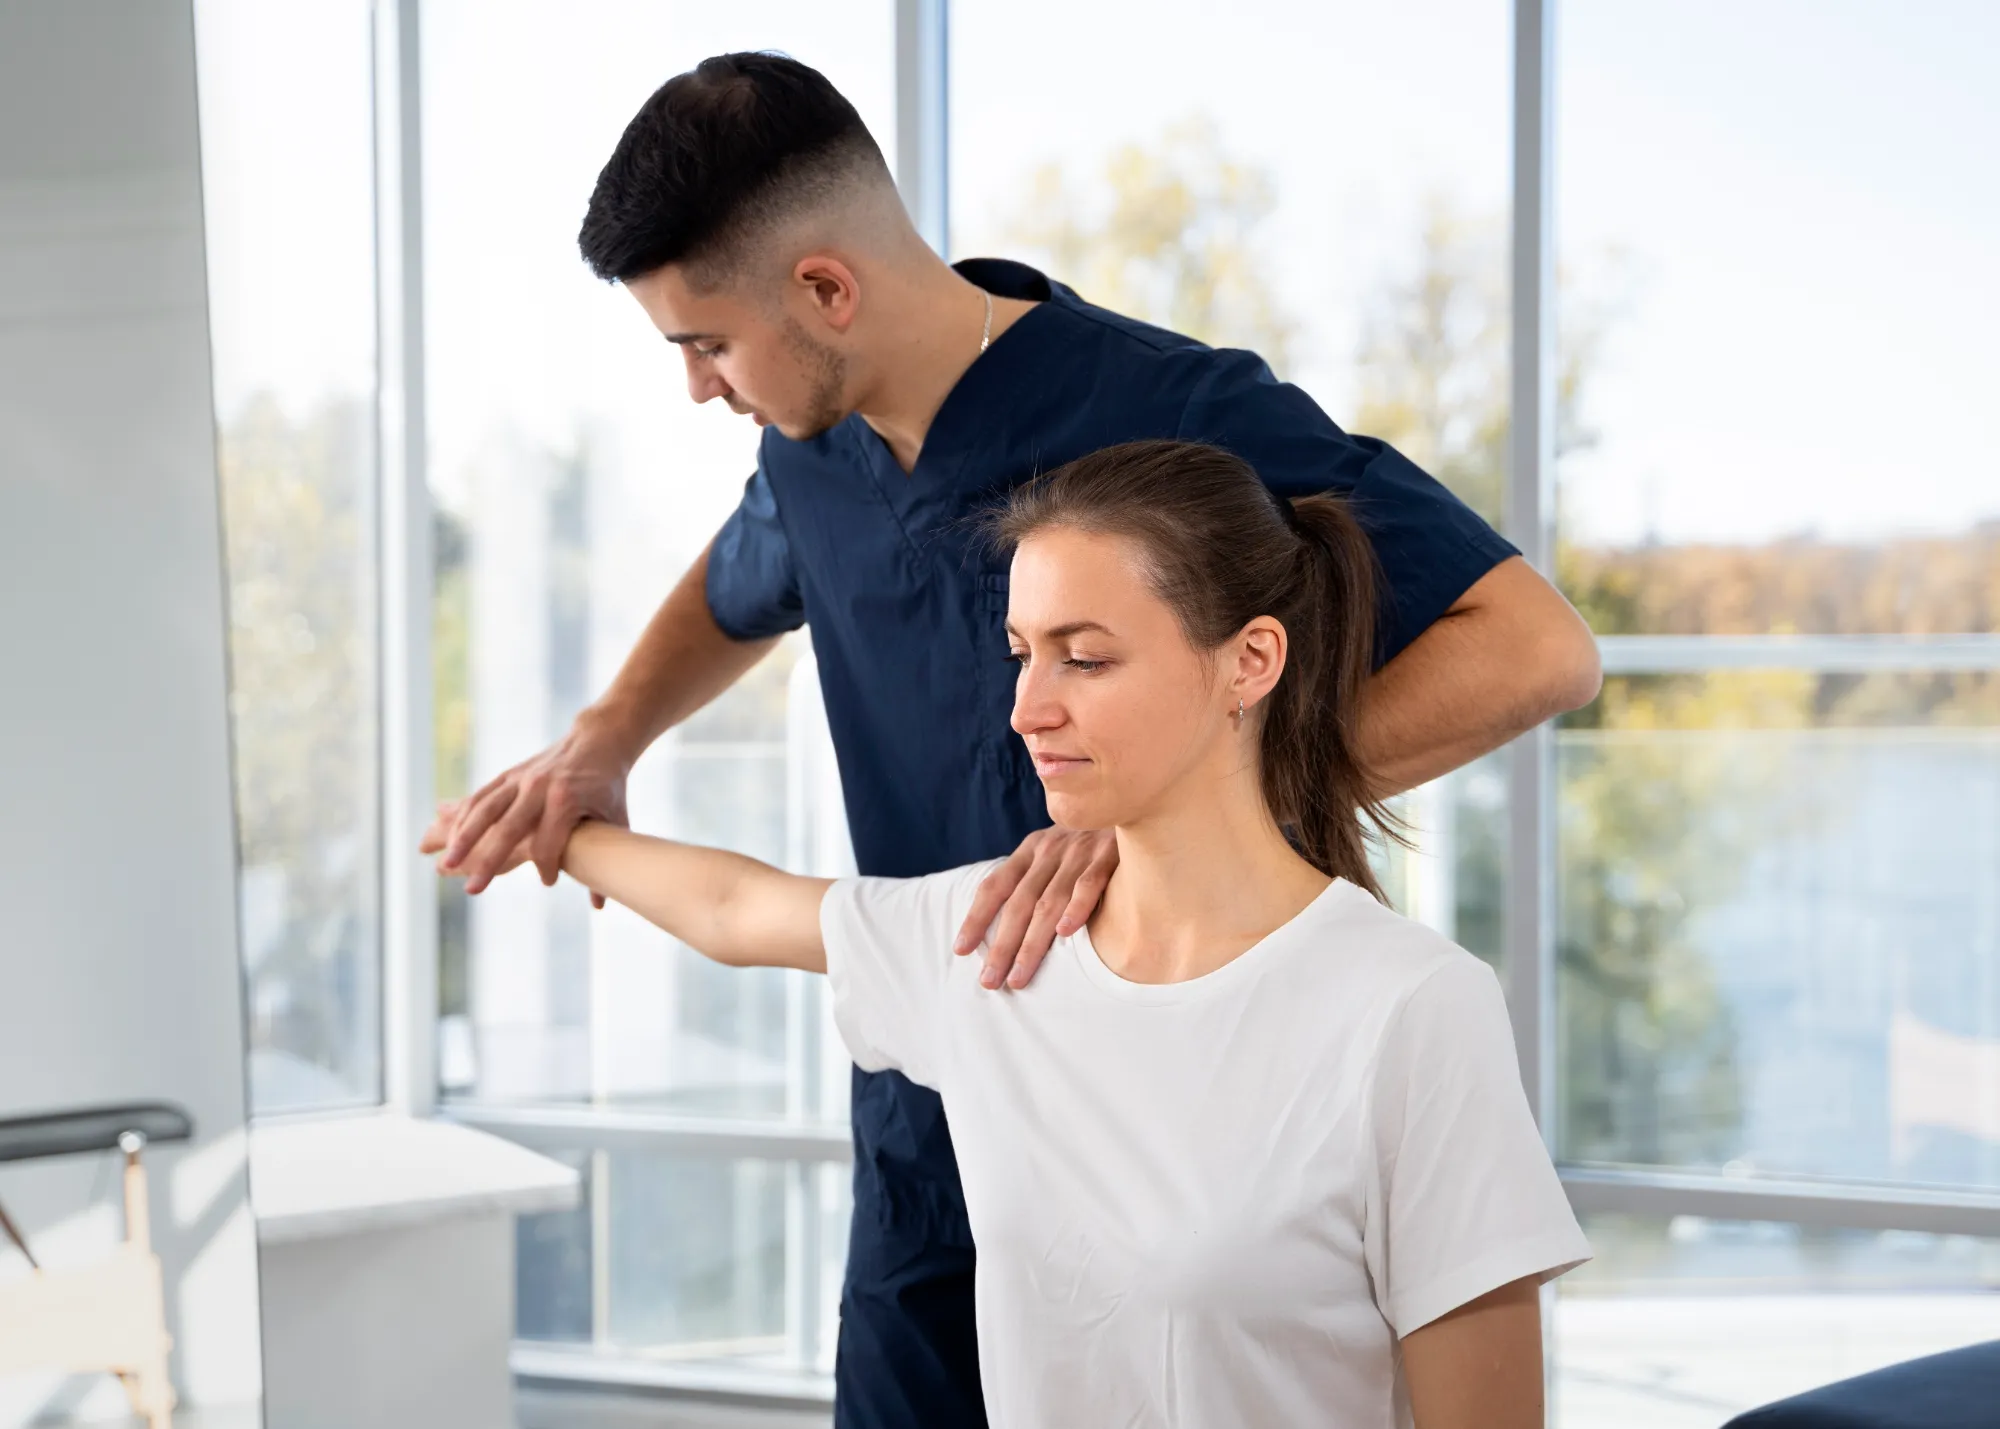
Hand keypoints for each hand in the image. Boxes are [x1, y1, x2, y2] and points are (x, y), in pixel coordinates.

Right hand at [419, 715, 632, 901]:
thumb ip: (607, 861)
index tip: (549, 881)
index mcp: (567, 800)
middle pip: (509, 830)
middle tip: (473, 891)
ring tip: (447, 866)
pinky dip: (463, 817)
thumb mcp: (617, 819)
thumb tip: (598, 907)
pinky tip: (450, 838)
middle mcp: (539, 788)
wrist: (598, 740)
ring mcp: (521, 778)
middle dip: (488, 862)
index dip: (548, 866)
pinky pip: (481, 796)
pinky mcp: (510, 773)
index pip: (549, 843)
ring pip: (485, 810)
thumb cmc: (609, 785)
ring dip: (464, 838)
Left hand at [952, 827, 1117, 989]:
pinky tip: (1065, 933)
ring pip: (1049, 901)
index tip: (961, 950)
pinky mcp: (1110, 853)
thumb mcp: (1060, 849)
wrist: (1134, 798)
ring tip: (1019, 977)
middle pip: (1020, 903)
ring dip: (1031, 943)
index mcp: (1033, 849)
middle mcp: (1051, 849)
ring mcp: (1080, 851)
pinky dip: (1076, 907)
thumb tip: (1012, 927)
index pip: (996, 885)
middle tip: (990, 981)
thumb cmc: (1095, 839)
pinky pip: (1090, 883)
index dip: (976, 918)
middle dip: (1001, 946)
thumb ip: (1039, 877)